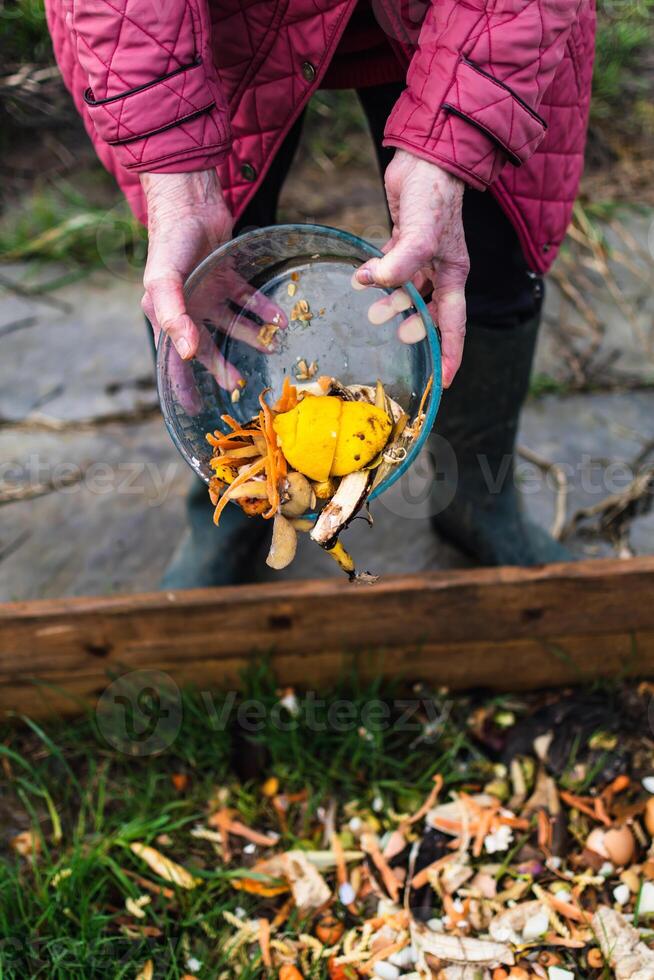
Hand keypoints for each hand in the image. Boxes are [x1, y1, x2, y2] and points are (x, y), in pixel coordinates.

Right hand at [140, 170, 286, 393]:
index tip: (193, 410)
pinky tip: (281, 320)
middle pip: (206, 348)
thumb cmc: (170, 241)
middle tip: (242, 385)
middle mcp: (188, 308)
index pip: (173, 360)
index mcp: (167, 315)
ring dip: (251, 337)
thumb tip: (190, 354)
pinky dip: (263, 310)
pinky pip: (248, 300)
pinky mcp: (227, 276)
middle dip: (223, 368)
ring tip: (272, 348)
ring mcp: (208, 293)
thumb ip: (174, 317)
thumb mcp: (164, 281)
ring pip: (232, 325)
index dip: (182, 386)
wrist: (190, 199)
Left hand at [355, 150, 469, 387]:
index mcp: (454, 274)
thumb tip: (376, 285)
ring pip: (406, 291)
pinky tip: (362, 279)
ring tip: (370, 310)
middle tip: (387, 330)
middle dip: (409, 324)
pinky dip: (378, 275)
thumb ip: (401, 264)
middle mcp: (440, 268)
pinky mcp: (403, 240)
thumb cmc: (434, 195)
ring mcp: (421, 255)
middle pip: (427, 311)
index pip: (454, 324)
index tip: (444, 382)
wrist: (425, 156)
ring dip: (389, 301)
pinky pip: (391, 268)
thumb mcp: (421, 234)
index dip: (450, 354)